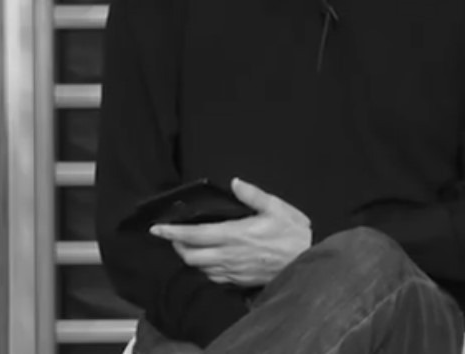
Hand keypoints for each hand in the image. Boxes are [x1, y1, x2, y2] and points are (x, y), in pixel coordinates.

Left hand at [150, 177, 311, 287]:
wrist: (307, 263)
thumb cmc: (294, 234)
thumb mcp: (277, 207)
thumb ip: (253, 195)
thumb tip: (235, 183)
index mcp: (235, 234)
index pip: (195, 234)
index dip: (173, 232)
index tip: (157, 229)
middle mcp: (229, 255)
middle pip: (190, 255)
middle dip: (176, 247)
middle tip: (171, 236)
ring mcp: (233, 270)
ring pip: (198, 269)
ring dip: (187, 259)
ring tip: (183, 248)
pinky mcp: (238, 281)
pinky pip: (212, 279)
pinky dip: (201, 271)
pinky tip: (202, 263)